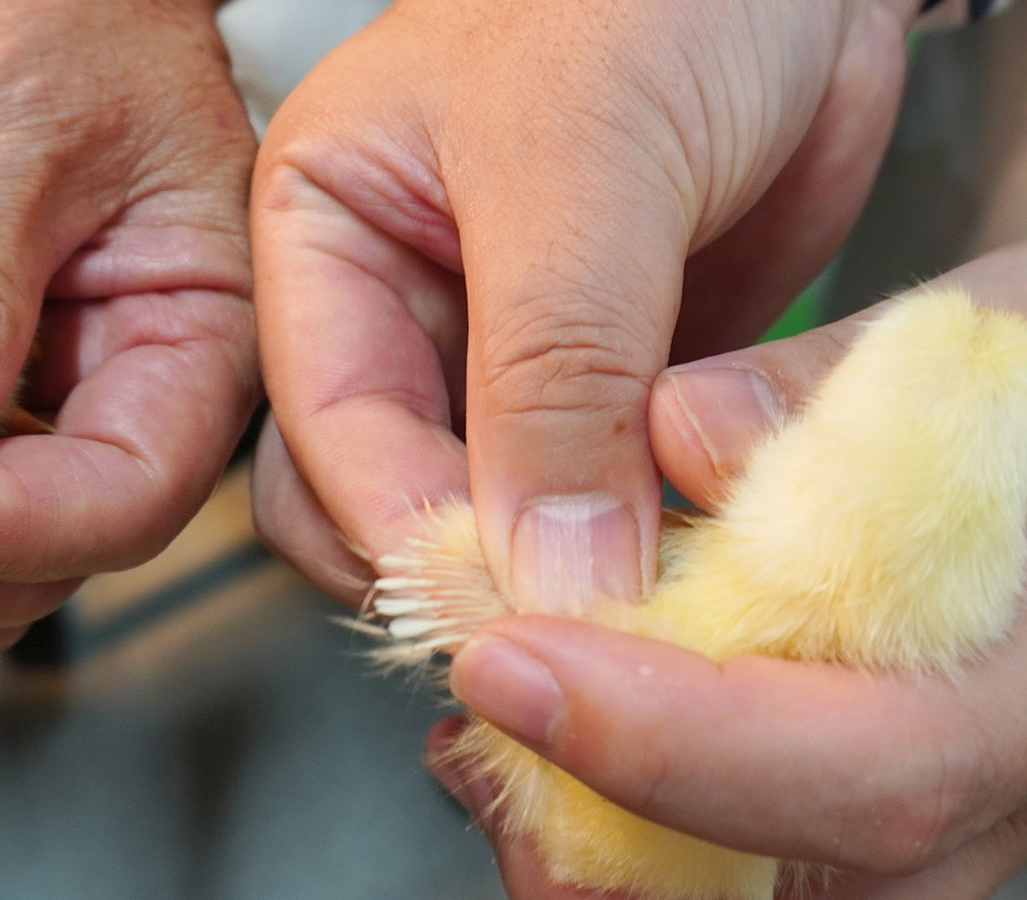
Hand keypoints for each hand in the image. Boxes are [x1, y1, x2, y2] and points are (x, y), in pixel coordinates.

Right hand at [249, 0, 915, 608]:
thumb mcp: (579, 162)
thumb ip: (554, 372)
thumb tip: (544, 572)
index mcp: (326, 235)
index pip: (325, 423)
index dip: (402, 525)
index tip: (501, 603)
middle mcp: (400, 307)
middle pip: (382, 494)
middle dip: (463, 565)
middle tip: (568, 621)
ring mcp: (509, 357)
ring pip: (496, 513)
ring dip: (566, 566)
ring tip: (648, 597)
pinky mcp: (614, 388)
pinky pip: (608, 497)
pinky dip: (649, 539)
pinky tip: (701, 555)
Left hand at [435, 242, 1026, 898]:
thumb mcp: (984, 340)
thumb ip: (834, 392)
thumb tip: (687, 430)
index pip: (876, 769)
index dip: (667, 737)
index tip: (506, 664)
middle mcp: (996, 791)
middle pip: (783, 889)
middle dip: (598, 821)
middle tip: (479, 695)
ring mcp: (929, 825)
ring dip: (586, 831)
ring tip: (490, 714)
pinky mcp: (857, 819)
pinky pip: (720, 874)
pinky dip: (607, 822)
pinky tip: (526, 740)